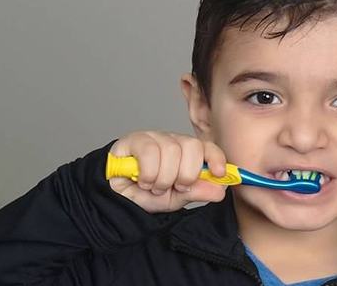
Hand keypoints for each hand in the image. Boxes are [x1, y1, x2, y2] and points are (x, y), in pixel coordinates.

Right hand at [108, 131, 226, 212]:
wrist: (116, 198)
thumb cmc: (146, 194)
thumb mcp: (176, 199)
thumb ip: (198, 192)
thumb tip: (221, 190)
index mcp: (187, 153)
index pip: (207, 147)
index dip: (216, 158)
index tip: (219, 173)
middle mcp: (172, 141)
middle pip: (192, 146)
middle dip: (187, 174)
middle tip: (176, 187)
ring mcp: (153, 138)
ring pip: (171, 150)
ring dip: (164, 178)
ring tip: (155, 187)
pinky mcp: (133, 139)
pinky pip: (150, 151)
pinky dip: (149, 173)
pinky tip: (142, 181)